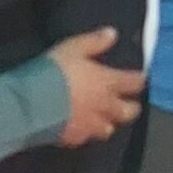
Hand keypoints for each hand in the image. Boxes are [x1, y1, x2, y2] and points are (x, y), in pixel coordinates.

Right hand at [47, 27, 146, 147]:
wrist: (31, 104)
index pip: (134, 83)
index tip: (141, 79)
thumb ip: (94, 42)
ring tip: (104, 119)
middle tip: (130, 104)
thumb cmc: (54, 71)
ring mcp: (90, 126)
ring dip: (108, 123)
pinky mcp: (74, 139)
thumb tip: (113, 34)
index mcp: (107, 83)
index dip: (139, 80)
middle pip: (128, 112)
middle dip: (131, 108)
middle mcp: (104, 106)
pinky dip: (86, 133)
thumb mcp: (73, 48)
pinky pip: (86, 138)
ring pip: (108, 129)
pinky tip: (80, 128)